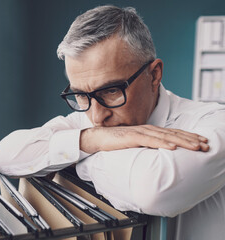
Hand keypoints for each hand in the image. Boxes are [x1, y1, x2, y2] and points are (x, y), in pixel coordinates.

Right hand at [80, 125, 208, 153]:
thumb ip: (146, 144)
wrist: (97, 137)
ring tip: (195, 146)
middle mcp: (147, 129)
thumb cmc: (114, 141)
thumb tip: (159, 151)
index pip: (172, 133)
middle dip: (191, 139)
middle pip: (173, 134)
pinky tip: (172, 147)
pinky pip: (149, 141)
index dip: (188, 137)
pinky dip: (162, 144)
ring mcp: (139, 132)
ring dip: (181, 141)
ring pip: (165, 137)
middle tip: (205, 145)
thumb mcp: (134, 143)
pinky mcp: (131, 137)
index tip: (201, 142)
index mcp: (149, 131)